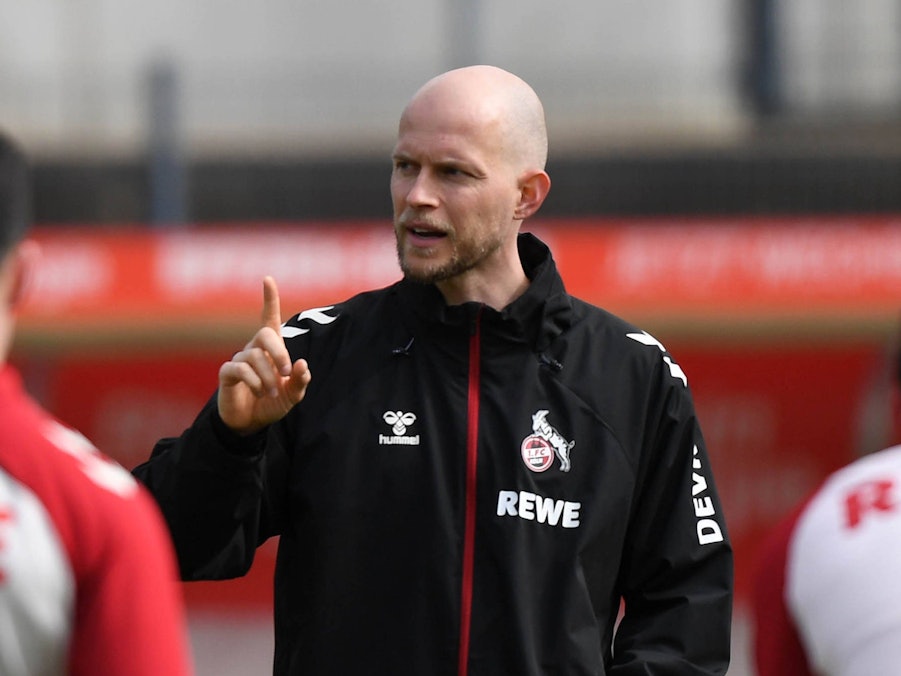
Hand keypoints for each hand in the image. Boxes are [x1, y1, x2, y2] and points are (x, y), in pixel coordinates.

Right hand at [217, 276, 311, 434]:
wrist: (251, 424)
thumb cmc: (272, 403)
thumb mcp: (293, 395)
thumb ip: (300, 380)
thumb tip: (301, 363)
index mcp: (272, 350)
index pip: (269, 319)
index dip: (269, 300)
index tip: (267, 279)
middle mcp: (254, 349)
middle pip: (264, 334)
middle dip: (279, 351)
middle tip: (285, 371)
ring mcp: (239, 360)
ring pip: (254, 356)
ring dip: (268, 377)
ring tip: (272, 393)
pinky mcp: (227, 373)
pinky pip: (239, 369)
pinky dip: (254, 381)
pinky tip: (260, 392)